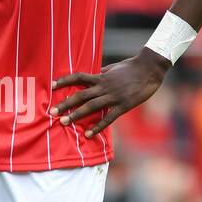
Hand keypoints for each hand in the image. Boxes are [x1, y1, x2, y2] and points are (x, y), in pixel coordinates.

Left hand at [52, 47, 169, 137]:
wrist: (150, 68)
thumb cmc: (132, 67)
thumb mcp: (113, 68)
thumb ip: (102, 73)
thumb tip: (93, 74)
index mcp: (101, 76)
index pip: (78, 77)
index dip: (64, 81)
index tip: (51, 85)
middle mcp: (104, 86)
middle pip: (81, 95)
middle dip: (65, 103)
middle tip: (52, 112)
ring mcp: (113, 96)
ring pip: (91, 106)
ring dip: (76, 114)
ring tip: (64, 122)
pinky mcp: (123, 105)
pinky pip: (108, 118)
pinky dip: (97, 126)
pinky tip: (88, 134)